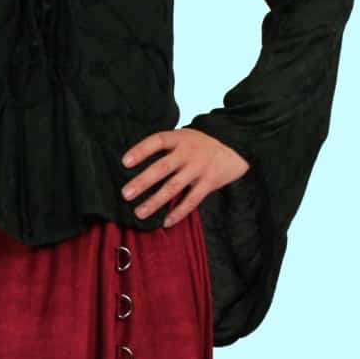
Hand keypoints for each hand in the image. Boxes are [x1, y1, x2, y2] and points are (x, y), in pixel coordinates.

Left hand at [120, 127, 250, 227]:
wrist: (234, 145)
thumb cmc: (200, 144)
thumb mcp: (183, 137)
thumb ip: (165, 148)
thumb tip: (135, 163)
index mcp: (179, 139)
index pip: (157, 142)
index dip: (140, 151)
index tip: (125, 162)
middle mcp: (188, 153)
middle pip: (162, 167)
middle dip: (143, 182)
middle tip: (126, 194)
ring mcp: (199, 168)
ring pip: (174, 187)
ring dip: (155, 201)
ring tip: (139, 212)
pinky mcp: (209, 182)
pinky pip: (192, 200)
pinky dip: (179, 212)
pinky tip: (166, 222)